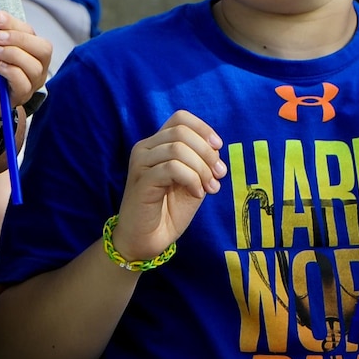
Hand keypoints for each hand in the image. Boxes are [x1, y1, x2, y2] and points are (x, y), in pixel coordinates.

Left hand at [0, 10, 49, 142]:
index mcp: (26, 48)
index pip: (30, 32)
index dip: (14, 23)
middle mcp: (34, 65)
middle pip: (43, 48)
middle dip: (20, 39)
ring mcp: (29, 83)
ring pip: (35, 66)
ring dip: (13, 54)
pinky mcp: (20, 97)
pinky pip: (25, 84)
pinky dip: (12, 72)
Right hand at [112, 110, 223, 262]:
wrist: (148, 239)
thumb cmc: (168, 210)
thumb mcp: (192, 181)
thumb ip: (201, 163)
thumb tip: (215, 150)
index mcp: (156, 144)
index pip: (180, 118)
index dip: (203, 128)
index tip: (218, 148)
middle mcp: (145, 148)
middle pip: (182, 132)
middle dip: (207, 153)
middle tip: (217, 176)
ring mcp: (140, 163)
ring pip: (178, 149)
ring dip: (201, 169)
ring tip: (208, 189)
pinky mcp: (142, 180)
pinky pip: (173, 168)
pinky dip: (192, 180)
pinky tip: (196, 194)